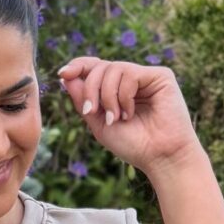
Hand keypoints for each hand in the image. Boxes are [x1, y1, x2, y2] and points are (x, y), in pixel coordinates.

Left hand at [55, 55, 202, 181]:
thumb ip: (83, 100)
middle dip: (90, 89)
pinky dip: (123, 95)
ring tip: (116, 118)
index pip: (95, 68)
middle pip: (99, 67)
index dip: (78, 66)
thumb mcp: (99, 123)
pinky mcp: (160, 76)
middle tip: (92, 111)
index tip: (63, 74)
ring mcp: (145, 77)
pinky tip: (130, 112)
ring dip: (107, 96)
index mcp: (116, 90)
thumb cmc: (134, 145)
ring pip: (112, 68)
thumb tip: (66, 77)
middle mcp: (131, 80)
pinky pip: (129, 73)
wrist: (160, 157)